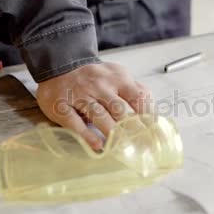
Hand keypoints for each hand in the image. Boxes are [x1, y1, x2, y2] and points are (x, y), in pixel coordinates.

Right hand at [36, 62, 151, 150]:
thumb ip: (134, 90)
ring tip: (121, 149)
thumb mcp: (116, 75)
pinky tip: (97, 146)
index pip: (138, 97)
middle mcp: (99, 86)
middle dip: (132, 130)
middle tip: (142, 148)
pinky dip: (87, 135)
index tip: (155, 133)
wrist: (58, 64)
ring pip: (99, 116)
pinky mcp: (61, 105)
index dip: (148, 116)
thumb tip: (154, 112)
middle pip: (119, 110)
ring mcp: (80, 95)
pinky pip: (75, 122)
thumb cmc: (93, 76)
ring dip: (112, 133)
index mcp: (117, 79)